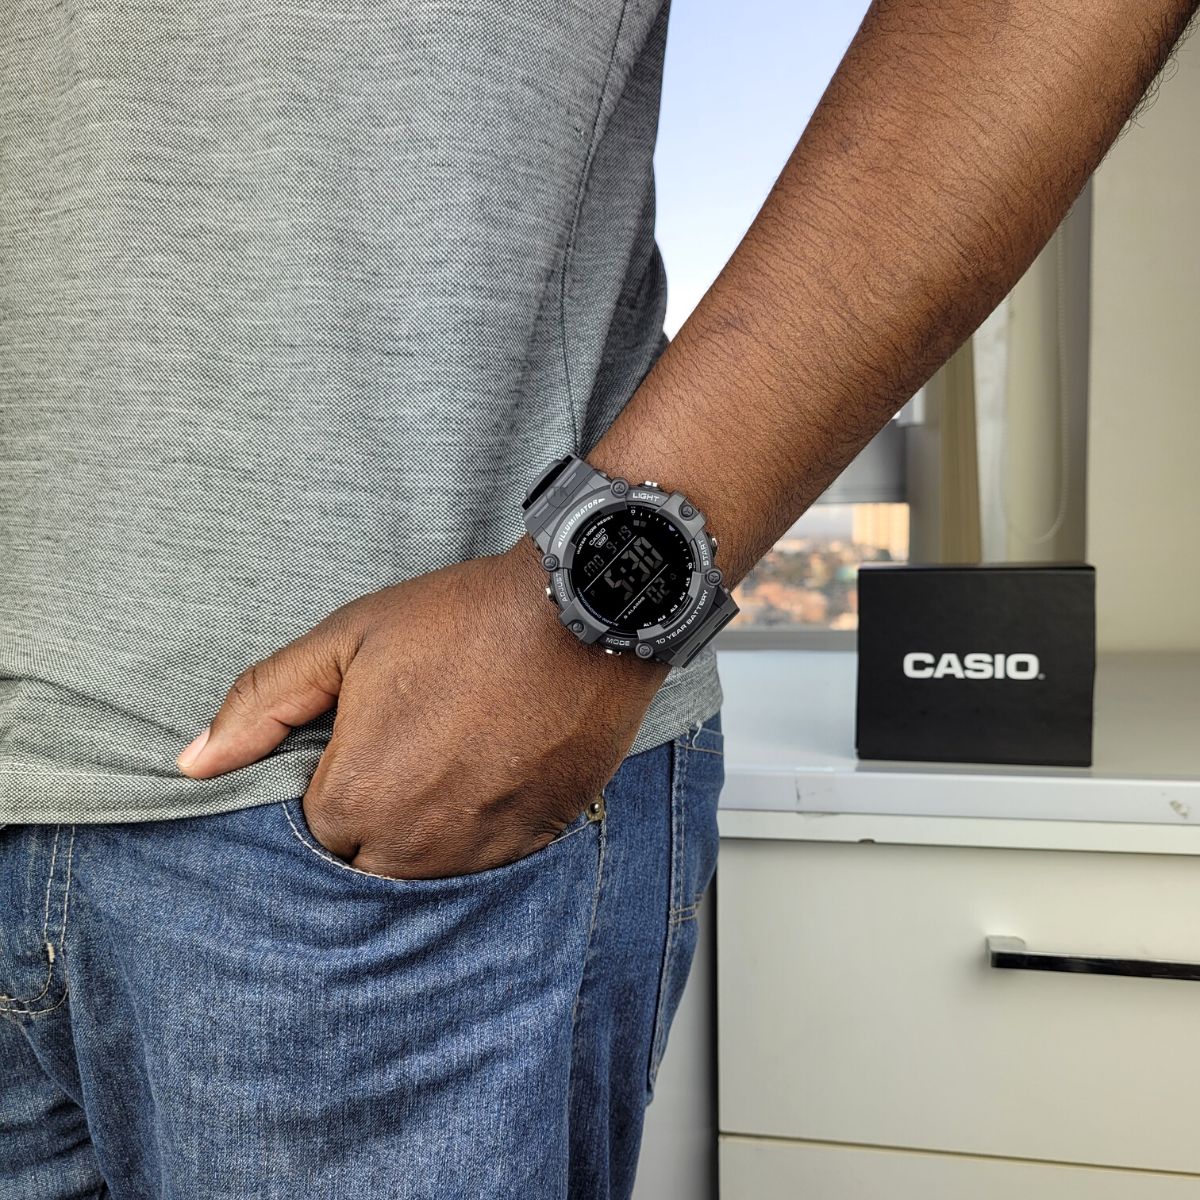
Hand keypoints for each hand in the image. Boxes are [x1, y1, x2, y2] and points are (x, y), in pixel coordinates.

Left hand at [175, 540, 669, 878]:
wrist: (579, 612)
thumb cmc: (458, 621)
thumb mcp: (347, 640)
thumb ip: (262, 703)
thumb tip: (191, 764)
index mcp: (354, 798)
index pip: (314, 837)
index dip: (334, 790)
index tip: (361, 750)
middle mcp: (414, 843)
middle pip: (367, 867)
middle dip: (373, 824)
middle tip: (407, 757)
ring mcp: (481, 849)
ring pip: (427, 875)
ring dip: (426, 836)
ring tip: (449, 766)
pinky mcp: (536, 840)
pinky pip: (488, 865)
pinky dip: (480, 834)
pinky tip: (490, 777)